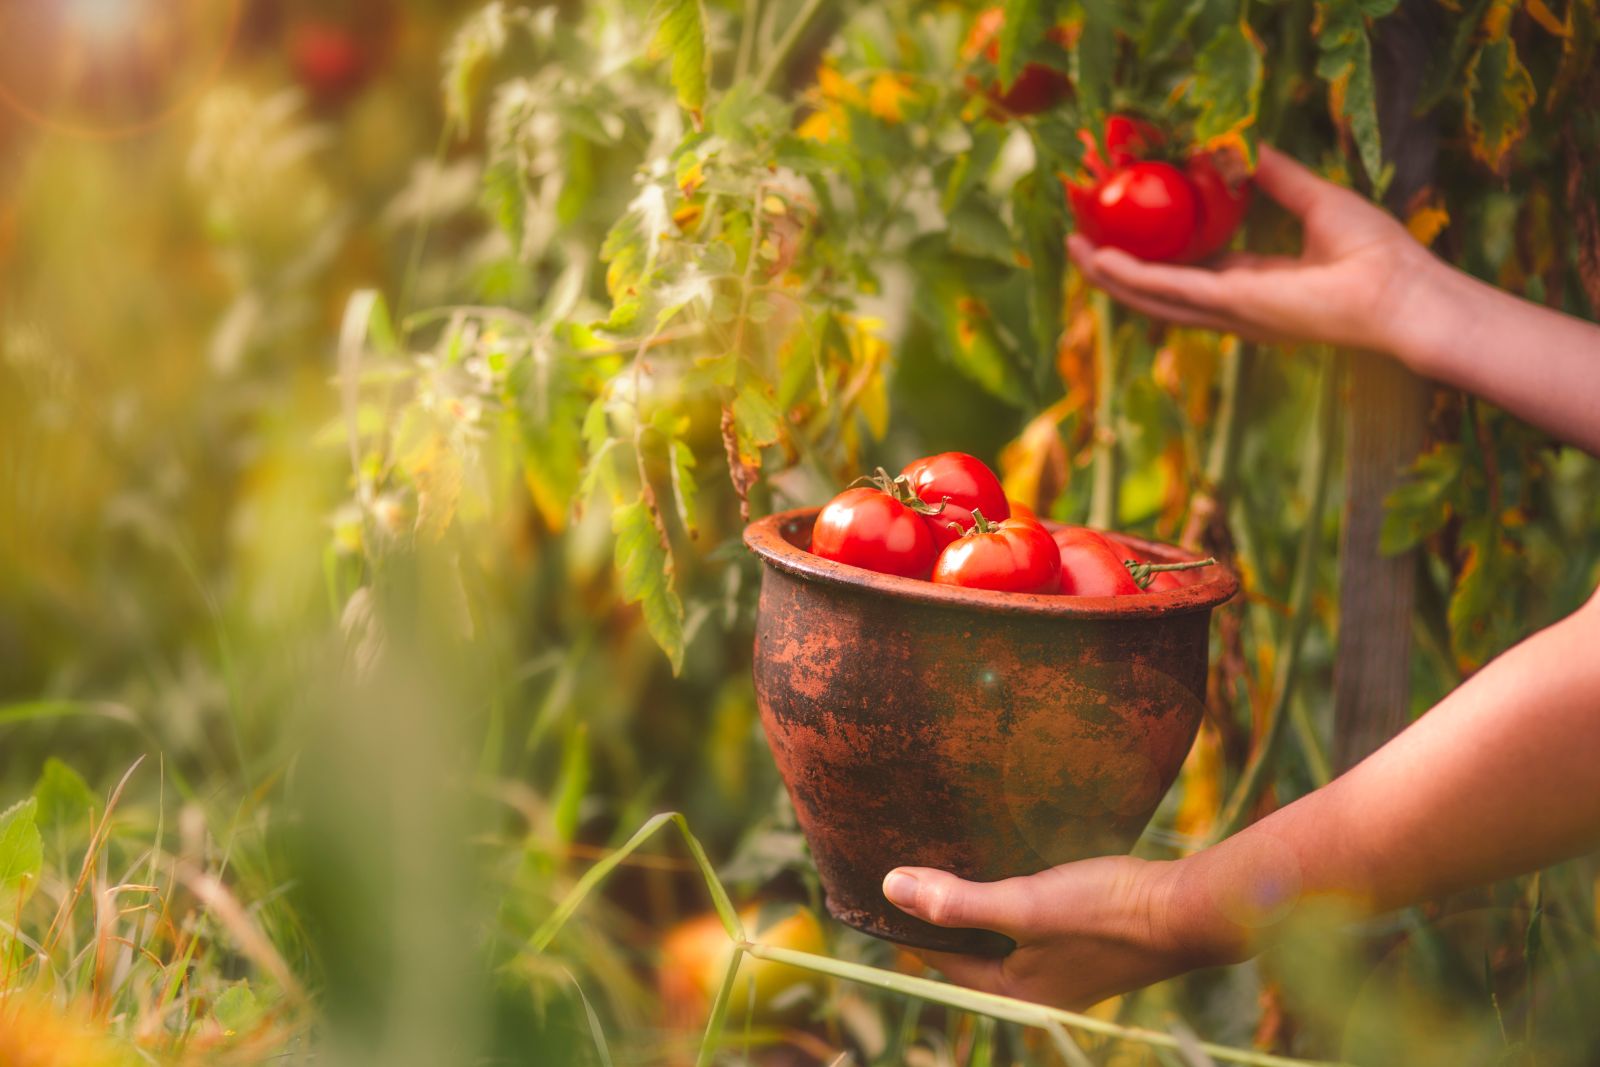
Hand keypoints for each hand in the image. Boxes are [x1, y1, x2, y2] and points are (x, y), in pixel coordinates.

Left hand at [881, 856, 1230, 1010]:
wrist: (1186, 911)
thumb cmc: (1107, 911)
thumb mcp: (1026, 905)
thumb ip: (959, 901)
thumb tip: (891, 888)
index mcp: (1012, 992)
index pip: (941, 957)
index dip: (912, 921)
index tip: (886, 884)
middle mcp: (1033, 989)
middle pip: (970, 947)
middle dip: (944, 912)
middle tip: (915, 866)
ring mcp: (1061, 969)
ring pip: (1000, 934)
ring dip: (979, 903)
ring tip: (955, 860)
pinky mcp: (1084, 944)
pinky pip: (1030, 925)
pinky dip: (1012, 900)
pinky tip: (1011, 866)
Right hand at [1068, 145, 1440, 359]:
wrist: (1402, 295)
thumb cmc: (1378, 256)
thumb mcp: (1318, 200)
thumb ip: (1277, 178)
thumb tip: (1245, 147)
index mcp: (1255, 287)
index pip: (1191, 272)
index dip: (1153, 252)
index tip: (1124, 227)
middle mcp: (1235, 308)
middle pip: (1158, 291)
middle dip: (1115, 270)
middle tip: (1078, 240)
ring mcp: (1232, 313)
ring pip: (1153, 298)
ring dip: (1110, 277)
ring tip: (1075, 251)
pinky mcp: (1234, 307)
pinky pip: (1172, 291)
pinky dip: (1136, 278)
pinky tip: (1105, 261)